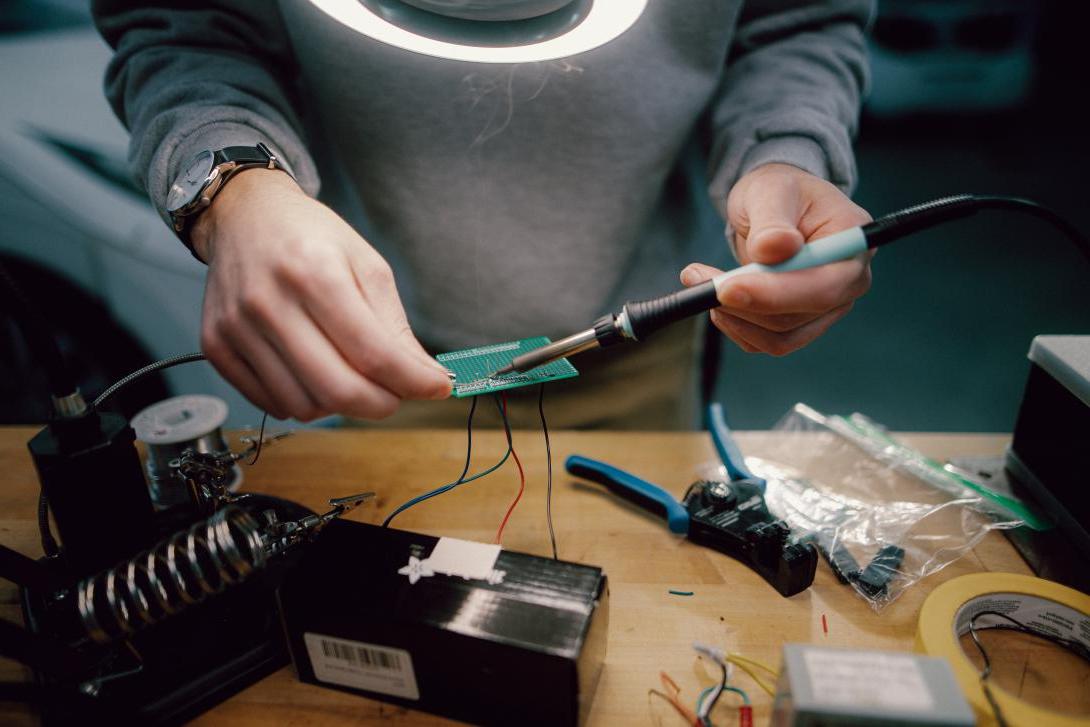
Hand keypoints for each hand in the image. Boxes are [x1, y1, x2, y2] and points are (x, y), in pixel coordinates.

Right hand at [191, 168, 450, 420]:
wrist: (243, 217)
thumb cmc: (311, 238)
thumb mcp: (367, 266)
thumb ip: (396, 327)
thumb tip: (426, 379)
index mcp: (315, 274)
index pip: (374, 354)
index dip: (414, 382)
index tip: (437, 387)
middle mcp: (269, 303)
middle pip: (338, 390)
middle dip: (381, 404)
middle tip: (397, 394)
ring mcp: (237, 328)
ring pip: (305, 405)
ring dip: (340, 404)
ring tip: (352, 376)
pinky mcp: (216, 346)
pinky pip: (271, 402)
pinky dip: (303, 400)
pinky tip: (314, 373)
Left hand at [681, 163, 871, 354]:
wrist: (775, 207)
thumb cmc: (779, 192)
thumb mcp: (772, 190)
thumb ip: (773, 219)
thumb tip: (773, 248)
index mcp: (852, 244)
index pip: (823, 287)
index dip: (775, 294)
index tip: (727, 288)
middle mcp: (847, 283)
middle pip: (797, 318)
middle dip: (743, 304)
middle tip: (698, 277)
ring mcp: (825, 309)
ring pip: (777, 337)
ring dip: (732, 316)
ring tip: (701, 279)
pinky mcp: (800, 324)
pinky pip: (764, 343)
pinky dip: (734, 325)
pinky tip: (717, 297)